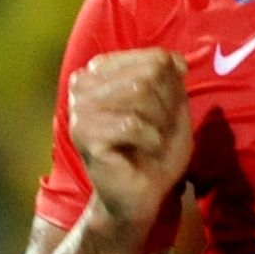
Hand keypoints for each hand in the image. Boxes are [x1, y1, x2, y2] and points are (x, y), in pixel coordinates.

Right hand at [66, 47, 196, 231]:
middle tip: (160, 131)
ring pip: (140, 92)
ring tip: (153, 141)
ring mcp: (79, 108)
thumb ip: (172, 78)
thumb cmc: (155, 149)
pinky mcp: (84, 134)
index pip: (155, 58)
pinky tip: (145, 151)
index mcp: (101, 70)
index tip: (167, 113)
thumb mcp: (172, 107)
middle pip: (149, 74)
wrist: (142, 195)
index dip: (174, 88)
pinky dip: (151, 139)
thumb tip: (175, 59)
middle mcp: (83, 83)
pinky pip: (132, 123)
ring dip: (159, 123)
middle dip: (167, 106)